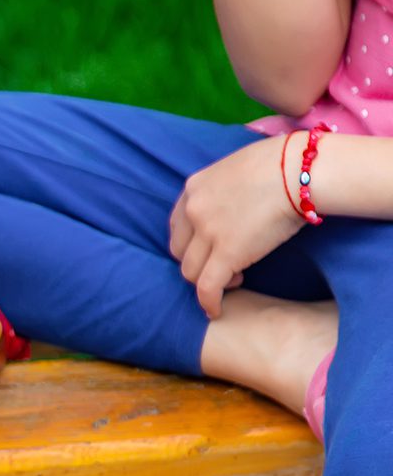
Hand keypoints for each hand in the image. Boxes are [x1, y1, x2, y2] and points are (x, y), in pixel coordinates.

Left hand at [169, 134, 304, 317]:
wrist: (299, 170)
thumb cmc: (279, 165)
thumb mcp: (235, 169)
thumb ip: (222, 190)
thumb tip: (231, 206)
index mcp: (192, 188)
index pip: (177, 226)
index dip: (190, 243)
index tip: (205, 250)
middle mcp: (193, 210)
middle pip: (179, 250)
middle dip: (196, 262)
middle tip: (220, 266)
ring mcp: (208, 232)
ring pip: (190, 272)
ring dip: (207, 281)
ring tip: (233, 279)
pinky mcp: (228, 253)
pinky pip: (207, 287)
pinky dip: (209, 302)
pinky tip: (216, 310)